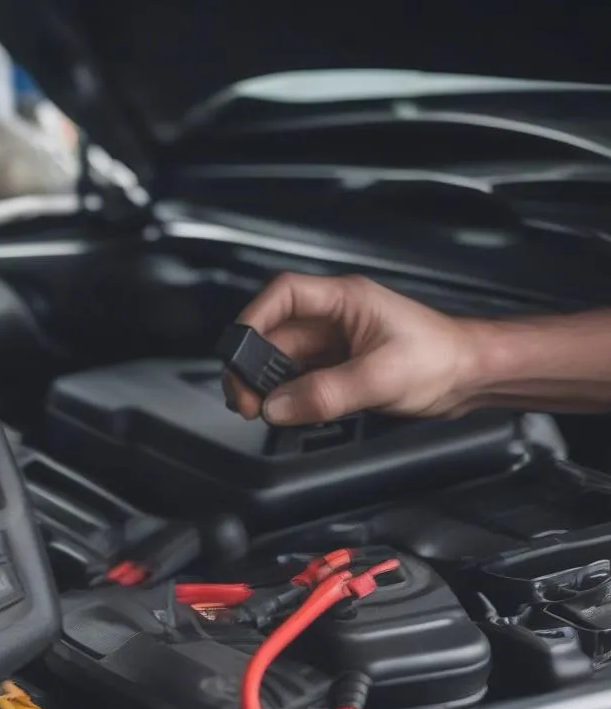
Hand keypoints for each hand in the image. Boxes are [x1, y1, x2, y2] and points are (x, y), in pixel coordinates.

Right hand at [224, 273, 484, 424]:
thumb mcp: (381, 376)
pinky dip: (287, 398)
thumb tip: (277, 406)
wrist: (471, 378)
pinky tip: (286, 414)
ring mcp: (335, 346)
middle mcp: (334, 320)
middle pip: (274, 335)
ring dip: (267, 386)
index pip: (284, 295)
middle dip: (252, 366)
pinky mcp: (339, 371)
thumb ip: (326, 393)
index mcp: (344, 300)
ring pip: (284, 363)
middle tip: (245, 399)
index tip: (238, 351)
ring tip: (259, 411)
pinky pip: (300, 382)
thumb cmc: (442, 358)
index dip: (253, 318)